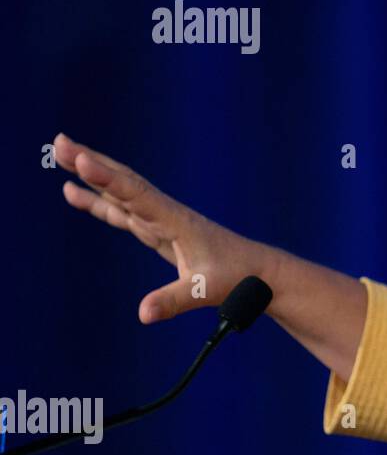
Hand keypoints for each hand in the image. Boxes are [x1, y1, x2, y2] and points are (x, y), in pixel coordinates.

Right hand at [53, 133, 276, 324]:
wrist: (259, 273)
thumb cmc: (237, 279)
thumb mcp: (205, 291)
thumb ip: (173, 301)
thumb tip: (143, 314)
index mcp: (176, 221)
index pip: (136, 195)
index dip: (107, 179)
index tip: (81, 159)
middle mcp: (165, 214)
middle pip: (123, 183)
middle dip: (91, 162)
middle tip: (59, 141)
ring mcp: (159, 220)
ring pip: (120, 192)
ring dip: (91, 173)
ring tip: (60, 153)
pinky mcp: (157, 231)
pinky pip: (120, 211)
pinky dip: (97, 200)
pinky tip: (73, 192)